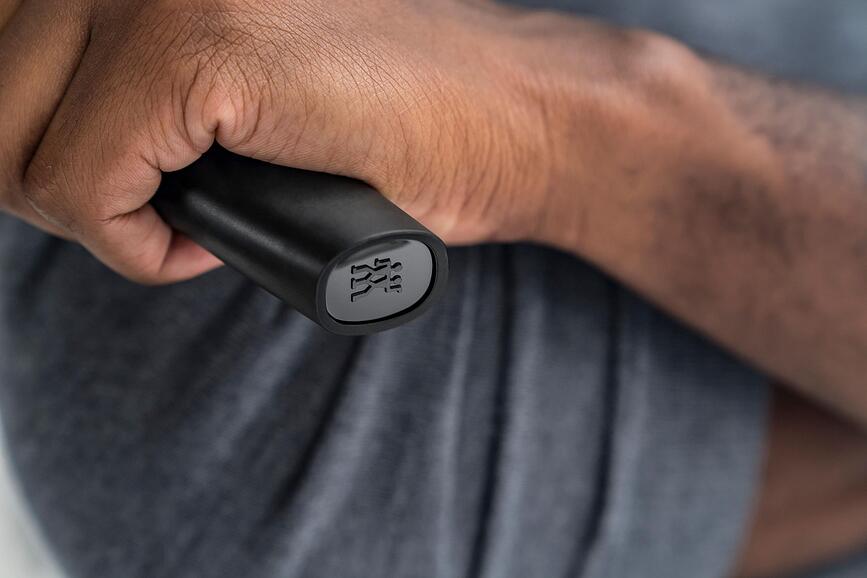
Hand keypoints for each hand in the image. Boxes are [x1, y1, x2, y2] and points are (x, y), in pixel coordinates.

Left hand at [0, 0, 573, 282]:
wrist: (501, 124)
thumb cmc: (380, 130)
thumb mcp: (218, 96)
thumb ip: (125, 85)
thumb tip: (28, 137)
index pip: (1, 51)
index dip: (34, 142)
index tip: (124, 188)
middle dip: (51, 184)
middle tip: (148, 213)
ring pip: (13, 146)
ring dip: (90, 216)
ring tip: (178, 220)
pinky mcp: (200, 49)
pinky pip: (83, 189)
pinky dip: (134, 248)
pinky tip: (208, 242)